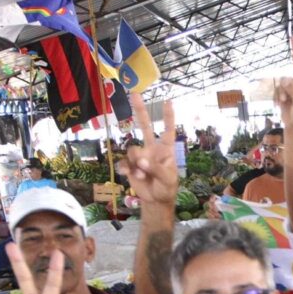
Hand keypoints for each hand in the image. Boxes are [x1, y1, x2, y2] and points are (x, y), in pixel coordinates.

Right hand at [122, 90, 181, 216]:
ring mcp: (140, 156)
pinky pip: (124, 162)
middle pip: (145, 127)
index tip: (168, 101)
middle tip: (134, 93)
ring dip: (137, 164)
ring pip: (133, 150)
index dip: (168, 117)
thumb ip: (156, 168)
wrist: (155, 200)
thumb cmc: (166, 187)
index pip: (168, 130)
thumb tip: (140, 160)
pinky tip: (128, 174)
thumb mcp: (167, 179)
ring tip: (143, 176)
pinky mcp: (130, 165)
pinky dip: (126, 168)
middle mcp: (152, 149)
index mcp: (166, 150)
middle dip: (140, 110)